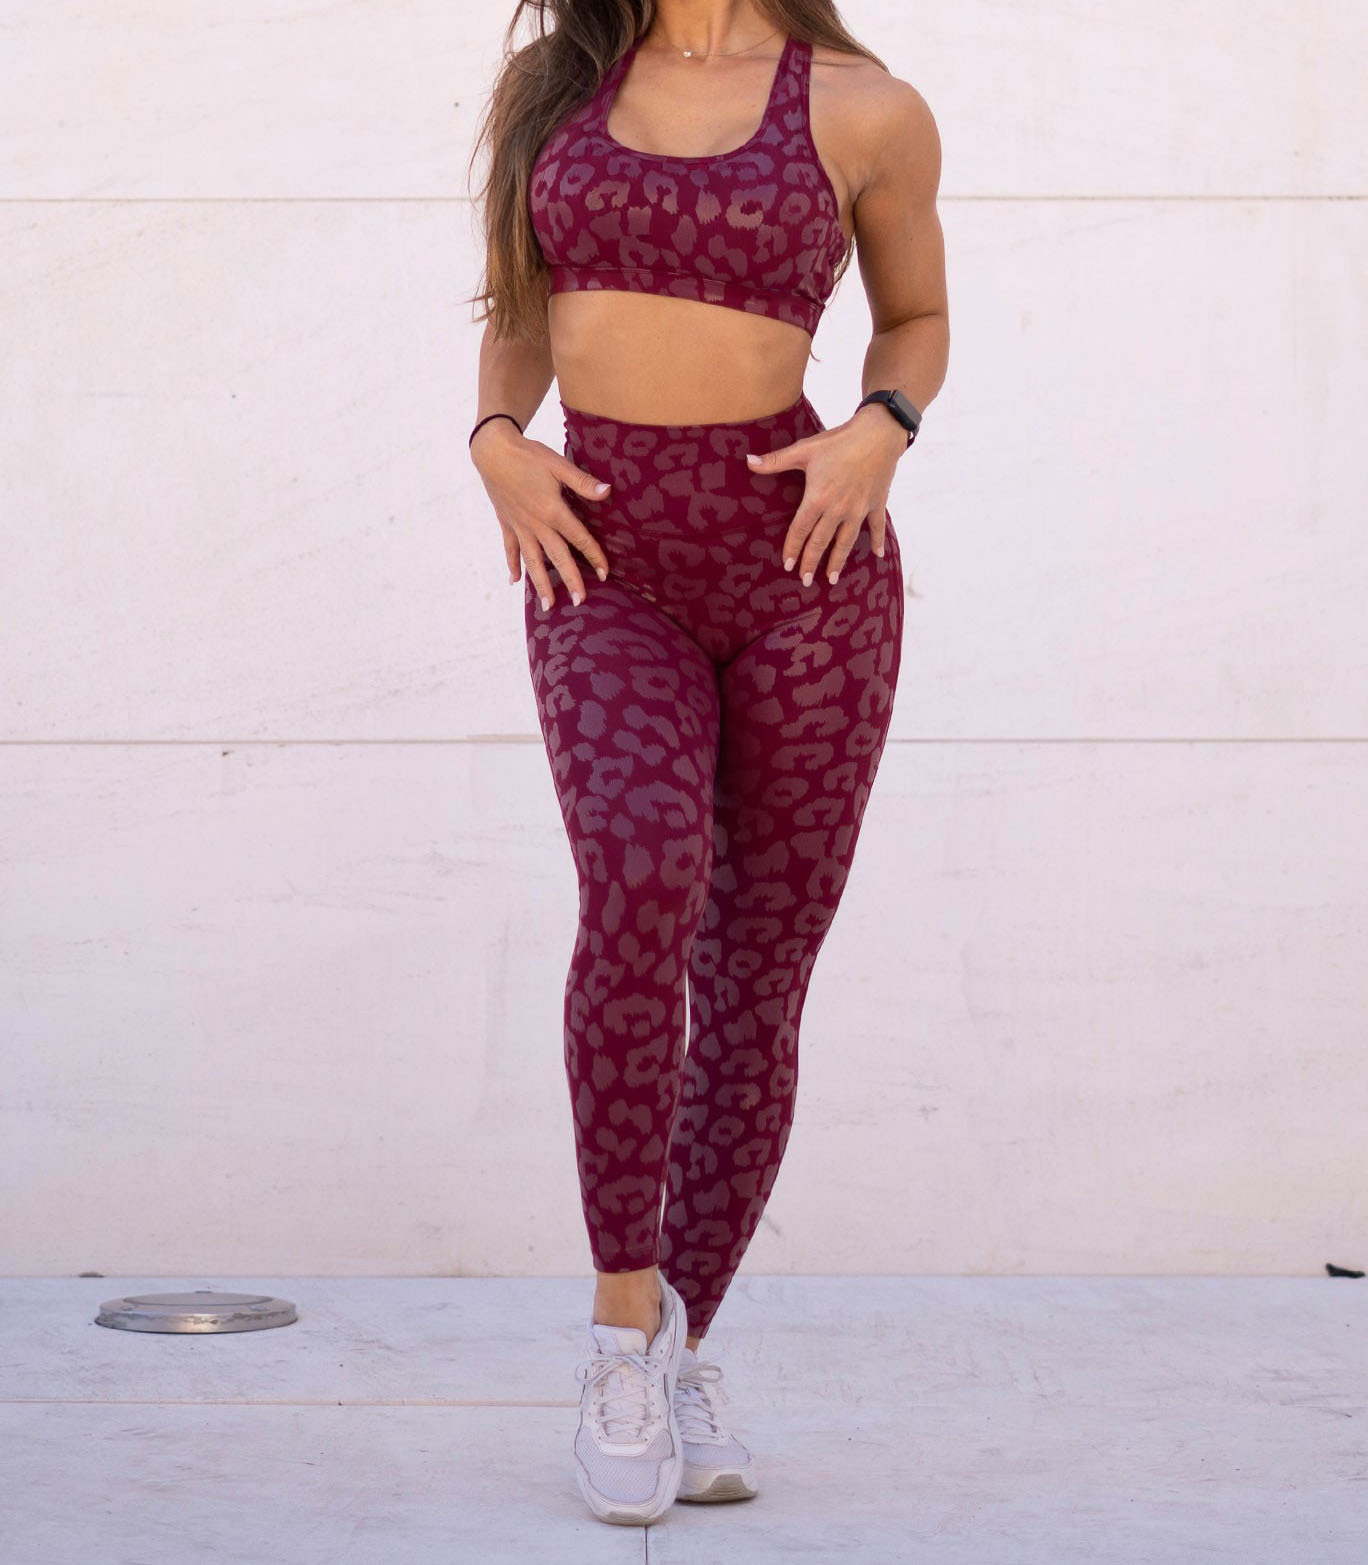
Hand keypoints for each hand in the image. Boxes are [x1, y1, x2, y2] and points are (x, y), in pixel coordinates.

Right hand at [470, 420, 612, 608]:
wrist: (492, 451)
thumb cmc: (528, 455)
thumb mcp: (558, 464)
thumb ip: (582, 482)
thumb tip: (608, 491)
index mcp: (552, 511)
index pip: (579, 538)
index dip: (594, 556)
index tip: (605, 574)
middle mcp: (536, 524)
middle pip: (556, 557)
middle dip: (569, 580)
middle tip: (579, 602)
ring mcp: (519, 526)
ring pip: (532, 561)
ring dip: (540, 584)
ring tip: (547, 605)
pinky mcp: (506, 523)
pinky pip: (510, 549)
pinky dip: (512, 565)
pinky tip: (514, 581)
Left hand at [744, 404, 904, 584]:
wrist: (878, 433)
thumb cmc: (839, 441)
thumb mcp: (805, 450)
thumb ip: (776, 461)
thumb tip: (748, 462)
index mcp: (818, 498)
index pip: (801, 530)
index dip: (793, 548)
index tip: (787, 566)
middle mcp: (838, 510)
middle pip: (821, 542)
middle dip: (812, 563)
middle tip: (805, 581)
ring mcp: (859, 509)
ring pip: (846, 542)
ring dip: (838, 561)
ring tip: (832, 578)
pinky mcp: (876, 504)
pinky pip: (876, 527)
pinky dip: (877, 541)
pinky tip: (877, 555)